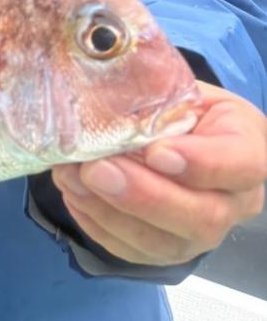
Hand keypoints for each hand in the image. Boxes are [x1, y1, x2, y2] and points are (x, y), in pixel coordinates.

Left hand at [52, 81, 266, 265]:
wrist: (175, 133)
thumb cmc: (178, 104)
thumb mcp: (178, 85)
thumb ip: (157, 87)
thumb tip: (110, 69)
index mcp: (247, 149)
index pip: (240, 163)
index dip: (200, 163)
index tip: (156, 151)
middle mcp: (235, 201)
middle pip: (203, 215)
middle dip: (143, 195)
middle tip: (96, 170)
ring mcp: (202, 233)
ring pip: (164, 242)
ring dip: (109, 211)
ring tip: (71, 177)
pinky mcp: (167, 249)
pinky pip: (134, 251)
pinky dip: (97, 223)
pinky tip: (73, 194)